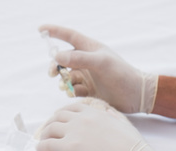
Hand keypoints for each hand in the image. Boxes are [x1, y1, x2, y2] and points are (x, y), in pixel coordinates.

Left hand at [36, 99, 161, 150]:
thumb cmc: (133, 149)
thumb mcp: (124, 125)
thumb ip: (113, 116)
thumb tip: (108, 112)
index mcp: (95, 112)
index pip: (72, 108)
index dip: (63, 114)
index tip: (60, 121)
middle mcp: (82, 119)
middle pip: (57, 117)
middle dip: (50, 123)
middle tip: (47, 132)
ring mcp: (74, 133)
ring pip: (50, 129)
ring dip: (44, 135)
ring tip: (42, 142)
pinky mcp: (69, 149)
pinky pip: (48, 145)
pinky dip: (41, 147)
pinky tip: (40, 150)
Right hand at [39, 25, 157, 113]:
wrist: (135, 95)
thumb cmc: (121, 74)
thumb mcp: (101, 63)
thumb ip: (79, 59)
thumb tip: (57, 57)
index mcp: (90, 49)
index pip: (69, 36)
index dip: (55, 32)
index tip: (40, 30)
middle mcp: (87, 62)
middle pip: (64, 60)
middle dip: (56, 66)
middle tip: (52, 74)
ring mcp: (88, 77)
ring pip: (68, 77)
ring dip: (64, 81)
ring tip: (66, 86)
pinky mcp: (90, 91)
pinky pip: (74, 90)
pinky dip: (71, 92)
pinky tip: (74, 94)